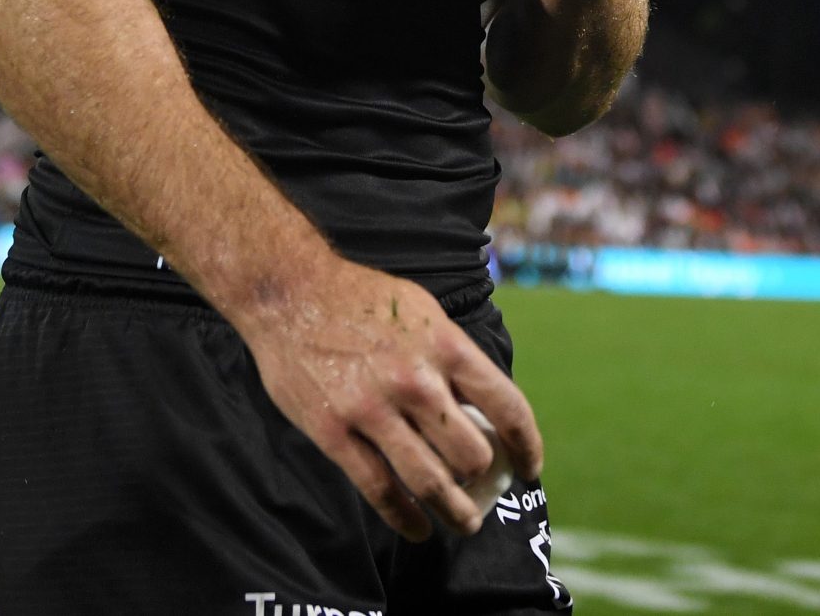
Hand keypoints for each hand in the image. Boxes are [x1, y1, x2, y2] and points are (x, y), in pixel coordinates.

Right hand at [234, 257, 543, 539]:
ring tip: (463, 522)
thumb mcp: (424, 312)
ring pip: (430, 482)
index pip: (507, 407)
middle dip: (484, 479)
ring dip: (455, 512)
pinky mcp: (334, 433)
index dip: (527, 446)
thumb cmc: (360, 298)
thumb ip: (454, 357)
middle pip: (471, 455)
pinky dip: (404, 518)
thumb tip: (485, 405)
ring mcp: (373, 409)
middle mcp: (416, 381)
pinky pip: (379, 490)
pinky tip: (416, 528)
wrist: (289, 290)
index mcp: (445, 346)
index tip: (530, 468)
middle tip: (483, 488)